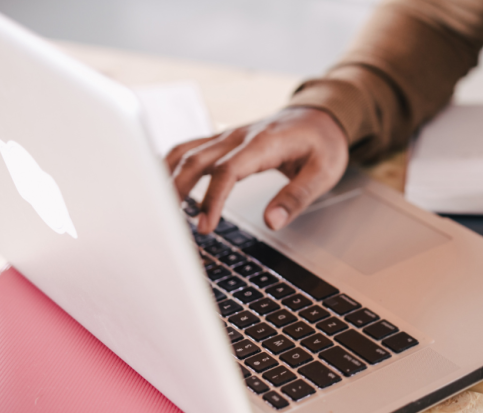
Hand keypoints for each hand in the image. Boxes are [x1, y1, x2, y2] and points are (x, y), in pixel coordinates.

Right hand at [165, 107, 348, 233]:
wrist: (321, 115)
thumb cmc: (323, 143)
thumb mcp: (324, 173)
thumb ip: (297, 197)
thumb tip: (272, 222)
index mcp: (264, 143)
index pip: (227, 171)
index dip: (212, 200)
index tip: (205, 227)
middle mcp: (239, 135)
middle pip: (196, 159)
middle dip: (178, 191)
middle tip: (170, 225)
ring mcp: (228, 135)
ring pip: (186, 151)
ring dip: (167, 177)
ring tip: (158, 209)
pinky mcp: (223, 140)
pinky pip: (190, 148)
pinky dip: (171, 165)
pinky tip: (161, 184)